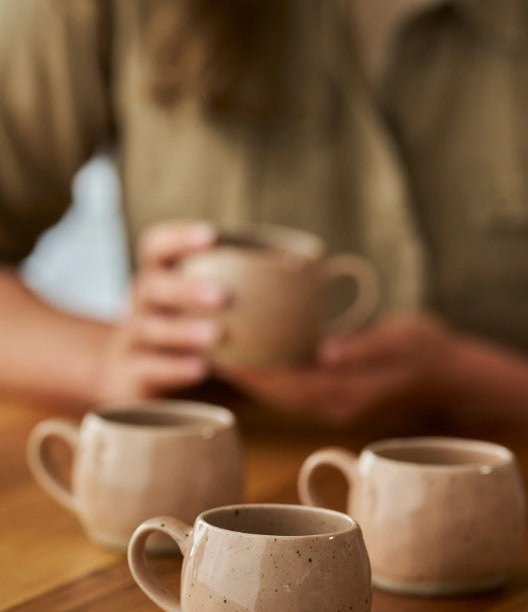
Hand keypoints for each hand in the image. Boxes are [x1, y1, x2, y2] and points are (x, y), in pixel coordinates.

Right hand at [97, 220, 227, 401]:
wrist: (130, 375)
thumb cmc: (185, 330)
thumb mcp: (201, 306)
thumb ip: (240, 291)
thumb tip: (313, 283)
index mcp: (157, 276)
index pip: (156, 246)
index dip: (179, 238)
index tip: (211, 236)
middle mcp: (141, 304)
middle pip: (151, 286)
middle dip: (186, 288)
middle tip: (223, 295)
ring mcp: (132, 340)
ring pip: (148, 329)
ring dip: (183, 330)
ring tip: (216, 335)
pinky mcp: (132, 376)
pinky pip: (147, 370)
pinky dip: (173, 369)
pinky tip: (199, 369)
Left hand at [219, 314, 458, 424]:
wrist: (452, 375)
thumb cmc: (430, 349)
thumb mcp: (403, 339)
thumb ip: (365, 347)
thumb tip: (325, 352)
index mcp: (350, 393)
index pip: (290, 386)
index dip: (256, 374)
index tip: (223, 355)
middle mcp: (338, 406)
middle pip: (280, 395)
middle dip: (246, 377)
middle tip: (210, 350)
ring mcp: (338, 405)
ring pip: (286, 396)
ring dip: (257, 379)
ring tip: (225, 354)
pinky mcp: (340, 398)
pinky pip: (299, 391)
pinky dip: (276, 378)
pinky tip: (260, 358)